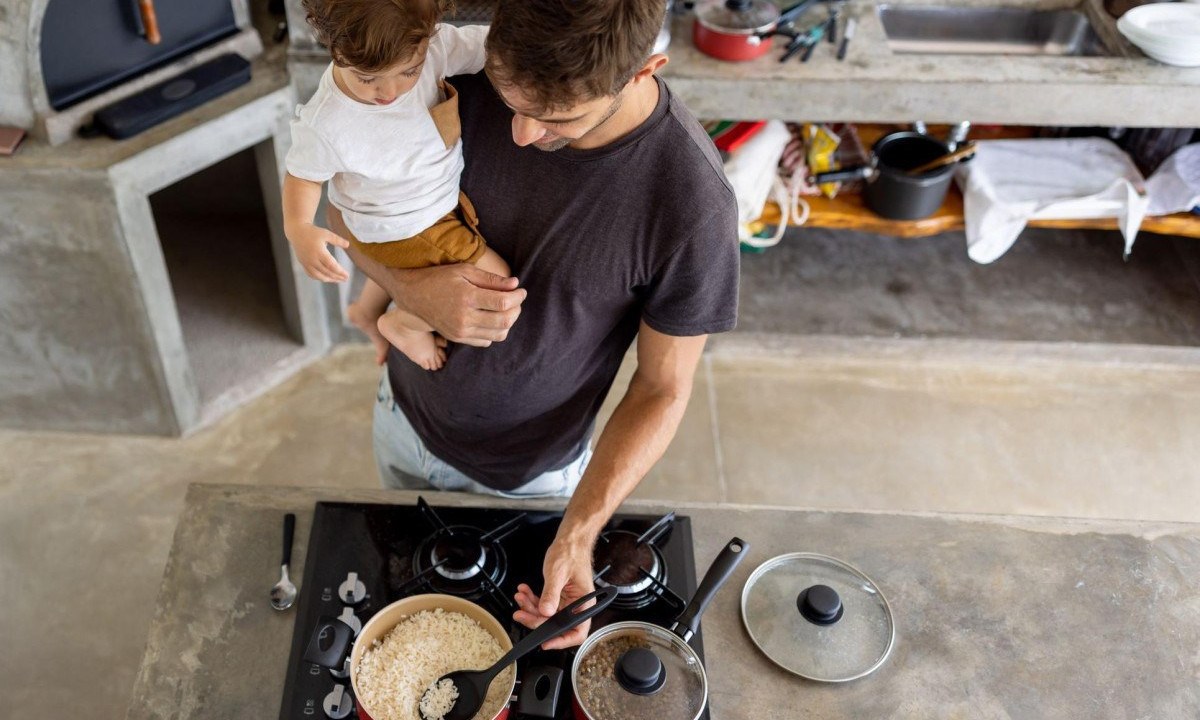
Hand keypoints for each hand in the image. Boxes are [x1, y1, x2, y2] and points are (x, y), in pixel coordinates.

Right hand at [288, 223, 349, 282]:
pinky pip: (311, 274)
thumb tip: (348, 245)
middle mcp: (312, 259)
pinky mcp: (303, 264)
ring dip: (329, 279)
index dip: (340, 272)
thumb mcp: (326, 234)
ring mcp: (306, 263)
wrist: (297, 232)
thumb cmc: (313, 232)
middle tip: (345, 279)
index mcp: (319, 252)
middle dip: (337, 277)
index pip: (331, 265)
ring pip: (318, 276)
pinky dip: (319, 278)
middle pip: (326, 272)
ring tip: (338, 280)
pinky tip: (326, 278)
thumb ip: (337, 240)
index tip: (347, 275)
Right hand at [392, 264, 525, 346]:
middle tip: (516, 300)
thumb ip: (491, 279)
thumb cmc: (440, 278)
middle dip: (517, 310)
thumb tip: (515, 284)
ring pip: (498, 334)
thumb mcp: (465, 271)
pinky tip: (492, 318)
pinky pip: (486, 341)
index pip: (503, 302)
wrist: (413, 295)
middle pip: (504, 320)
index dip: (518, 297)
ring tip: (505, 309)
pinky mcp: (458, 339)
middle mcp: (464, 317)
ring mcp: (460, 331)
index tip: (521, 291)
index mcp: (467, 297)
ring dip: (508, 322)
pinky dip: (495, 331)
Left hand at [512, 537, 595, 649]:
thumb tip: (545, 612)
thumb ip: (551, 594)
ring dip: (531, 608)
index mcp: (584, 603)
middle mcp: (578, 605)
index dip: (561, 640)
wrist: (571, 539)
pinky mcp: (560, 596)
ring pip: (547, 615)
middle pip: (556, 624)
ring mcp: (568, 601)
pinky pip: (545, 604)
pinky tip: (525, 592)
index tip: (545, 642)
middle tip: (521, 614)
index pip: (577, 632)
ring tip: (520, 597)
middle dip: (536, 619)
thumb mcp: (557, 573)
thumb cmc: (571, 552)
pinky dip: (533, 599)